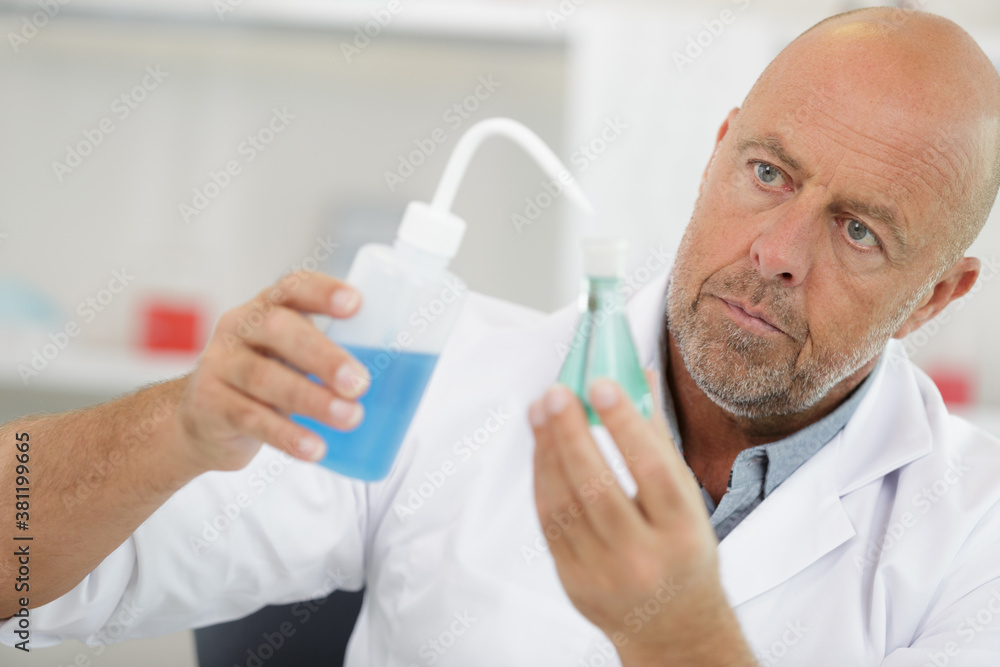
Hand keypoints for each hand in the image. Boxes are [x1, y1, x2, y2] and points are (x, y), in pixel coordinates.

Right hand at [175, 271, 370, 471]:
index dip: (323, 292)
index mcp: (268, 307)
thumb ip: (329, 353)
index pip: (293, 287)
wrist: (203, 419)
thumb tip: (403, 370)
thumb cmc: (267, 378)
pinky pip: (251, 419)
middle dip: (324, 356)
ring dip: (312, 400)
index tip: (355, 304)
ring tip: (350, 418)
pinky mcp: (210, 405)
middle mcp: (239, 328)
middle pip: (280, 331)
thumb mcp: (291, 356)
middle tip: (359, 382)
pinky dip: (287, 436)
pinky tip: (315, 448)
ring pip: (265, 379)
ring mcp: (219, 365)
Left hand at [529, 371, 755, 665]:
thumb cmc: (683, 553)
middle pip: (598, 488)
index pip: (653, 471)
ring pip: (565, 504)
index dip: (626, 425)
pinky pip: (548, 523)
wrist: (673, 628)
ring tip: (541, 410)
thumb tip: (634, 377)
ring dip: (547, 451)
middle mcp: (644, 557)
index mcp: (683, 533)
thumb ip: (659, 440)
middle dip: (571, 434)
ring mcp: (604, 574)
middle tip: (556, 392)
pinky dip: (541, 479)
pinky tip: (540, 447)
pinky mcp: (574, 581)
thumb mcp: (688, 503)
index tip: (602, 384)